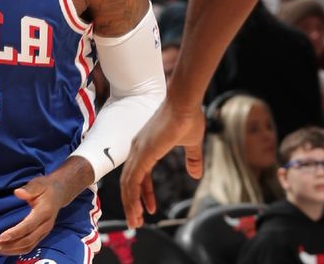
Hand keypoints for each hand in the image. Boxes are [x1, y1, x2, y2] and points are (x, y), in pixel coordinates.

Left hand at [0, 158, 92, 255]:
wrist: (59, 193)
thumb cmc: (45, 187)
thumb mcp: (38, 183)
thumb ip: (29, 189)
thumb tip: (18, 193)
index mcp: (45, 212)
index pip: (29, 225)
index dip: (16, 232)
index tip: (2, 236)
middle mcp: (46, 225)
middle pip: (28, 240)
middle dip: (10, 245)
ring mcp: (44, 232)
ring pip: (28, 246)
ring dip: (10, 249)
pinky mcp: (41, 235)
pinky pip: (29, 246)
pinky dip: (15, 250)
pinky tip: (4, 248)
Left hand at [120, 100, 204, 228]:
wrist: (185, 102)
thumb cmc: (188, 117)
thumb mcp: (192, 143)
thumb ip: (192, 159)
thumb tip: (195, 174)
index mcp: (146, 147)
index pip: (139, 175)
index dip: (143, 193)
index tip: (149, 209)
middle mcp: (138, 149)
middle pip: (129, 181)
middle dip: (132, 203)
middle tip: (137, 221)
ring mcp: (138, 150)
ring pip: (127, 183)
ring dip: (131, 204)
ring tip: (136, 222)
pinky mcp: (143, 152)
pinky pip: (132, 179)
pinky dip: (133, 195)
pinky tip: (138, 209)